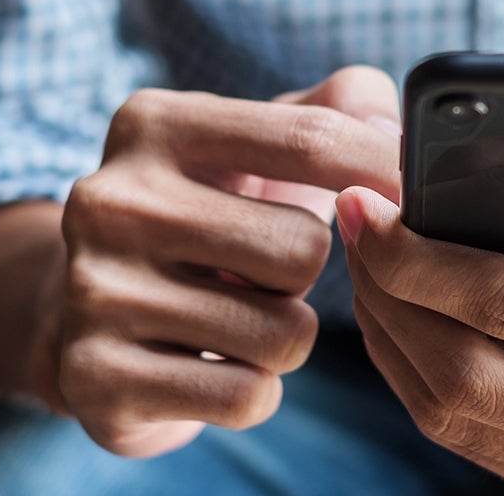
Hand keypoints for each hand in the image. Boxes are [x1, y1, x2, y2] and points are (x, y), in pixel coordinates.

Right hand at [48, 67, 401, 456]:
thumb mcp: (257, 144)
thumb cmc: (210, 215)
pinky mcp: (95, 378)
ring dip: (285, 338)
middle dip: (306, 275)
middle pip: (304, 249)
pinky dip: (254, 391)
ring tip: (236, 317)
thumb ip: (340, 107)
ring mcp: (94, 291)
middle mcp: (110, 199)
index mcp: (155, 123)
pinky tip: (214, 364)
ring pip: (283, 333)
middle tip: (261, 274)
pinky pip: (246, 396)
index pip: (310, 139)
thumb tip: (394, 127)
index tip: (418, 197)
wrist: (84, 311)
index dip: (383, 172)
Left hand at [337, 129, 503, 494]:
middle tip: (354, 226)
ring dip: (390, 339)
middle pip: (469, 377)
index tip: (375, 208)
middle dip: (392, 298)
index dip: (432, 262)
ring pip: (453, 421)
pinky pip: (467, 445)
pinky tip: (397, 319)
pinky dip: (415, 381)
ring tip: (364, 264)